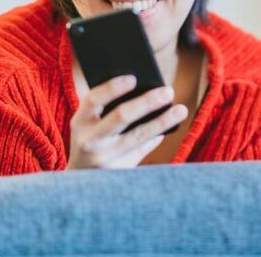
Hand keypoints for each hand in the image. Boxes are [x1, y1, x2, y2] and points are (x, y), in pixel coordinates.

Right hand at [66, 75, 187, 169]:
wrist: (79, 182)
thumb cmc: (91, 140)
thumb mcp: (89, 126)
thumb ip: (107, 109)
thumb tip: (147, 90)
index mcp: (79, 122)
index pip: (94, 100)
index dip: (113, 87)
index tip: (133, 78)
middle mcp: (89, 141)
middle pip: (121, 116)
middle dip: (147, 102)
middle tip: (168, 91)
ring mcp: (103, 159)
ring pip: (138, 136)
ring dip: (162, 121)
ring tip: (181, 110)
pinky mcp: (118, 172)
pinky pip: (142, 151)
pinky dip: (155, 138)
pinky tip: (167, 128)